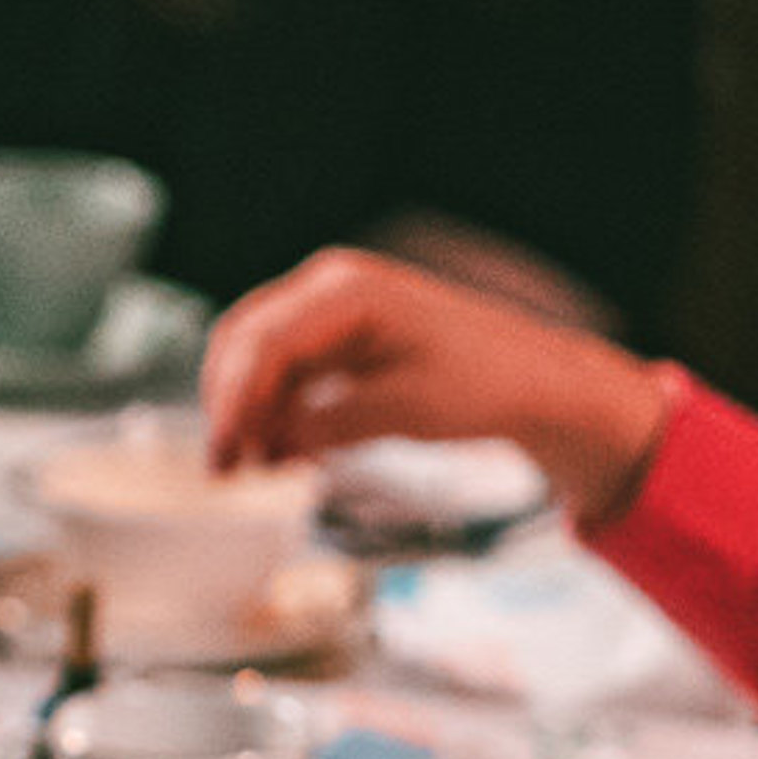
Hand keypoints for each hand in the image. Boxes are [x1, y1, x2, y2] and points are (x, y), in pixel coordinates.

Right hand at [200, 249, 667, 522]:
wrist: (533, 381)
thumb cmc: (484, 385)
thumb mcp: (406, 410)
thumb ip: (331, 423)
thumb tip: (272, 441)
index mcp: (347, 291)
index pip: (265, 342)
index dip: (236, 401)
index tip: (227, 453)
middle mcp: (330, 289)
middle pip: (247, 341)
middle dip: (230, 405)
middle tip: (224, 468)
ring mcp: (332, 311)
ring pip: (260, 358)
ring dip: (251, 412)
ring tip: (256, 469)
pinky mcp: (340, 338)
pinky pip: (288, 370)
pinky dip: (278, 410)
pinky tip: (284, 453)